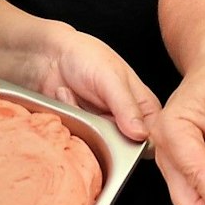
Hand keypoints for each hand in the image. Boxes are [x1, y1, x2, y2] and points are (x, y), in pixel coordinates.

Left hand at [32, 24, 161, 142]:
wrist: (50, 55)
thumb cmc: (86, 56)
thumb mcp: (111, 78)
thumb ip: (126, 106)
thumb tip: (141, 134)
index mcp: (144, 107)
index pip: (153, 138)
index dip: (139, 142)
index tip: (120, 132)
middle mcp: (126, 121)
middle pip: (125, 149)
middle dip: (104, 132)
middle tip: (93, 110)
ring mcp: (103, 129)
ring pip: (100, 147)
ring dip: (83, 124)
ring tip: (75, 97)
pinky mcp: (83, 133)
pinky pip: (80, 144)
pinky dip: (70, 123)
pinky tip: (67, 101)